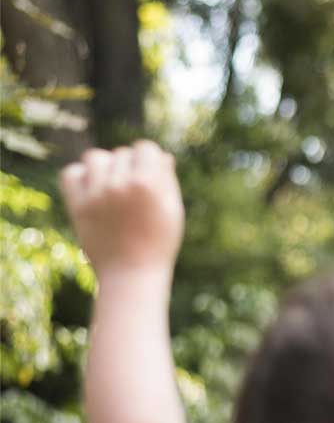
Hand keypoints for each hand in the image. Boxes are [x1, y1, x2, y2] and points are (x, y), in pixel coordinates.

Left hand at [60, 141, 183, 280]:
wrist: (131, 273)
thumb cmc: (159, 242)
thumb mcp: (173, 210)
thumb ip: (167, 179)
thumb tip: (162, 155)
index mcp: (148, 183)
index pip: (145, 148)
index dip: (149, 158)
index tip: (150, 171)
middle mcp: (119, 184)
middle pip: (121, 153)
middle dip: (129, 165)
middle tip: (134, 188)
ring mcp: (96, 194)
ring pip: (95, 158)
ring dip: (104, 166)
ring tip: (111, 183)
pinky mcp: (78, 205)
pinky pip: (71, 173)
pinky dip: (80, 175)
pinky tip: (92, 188)